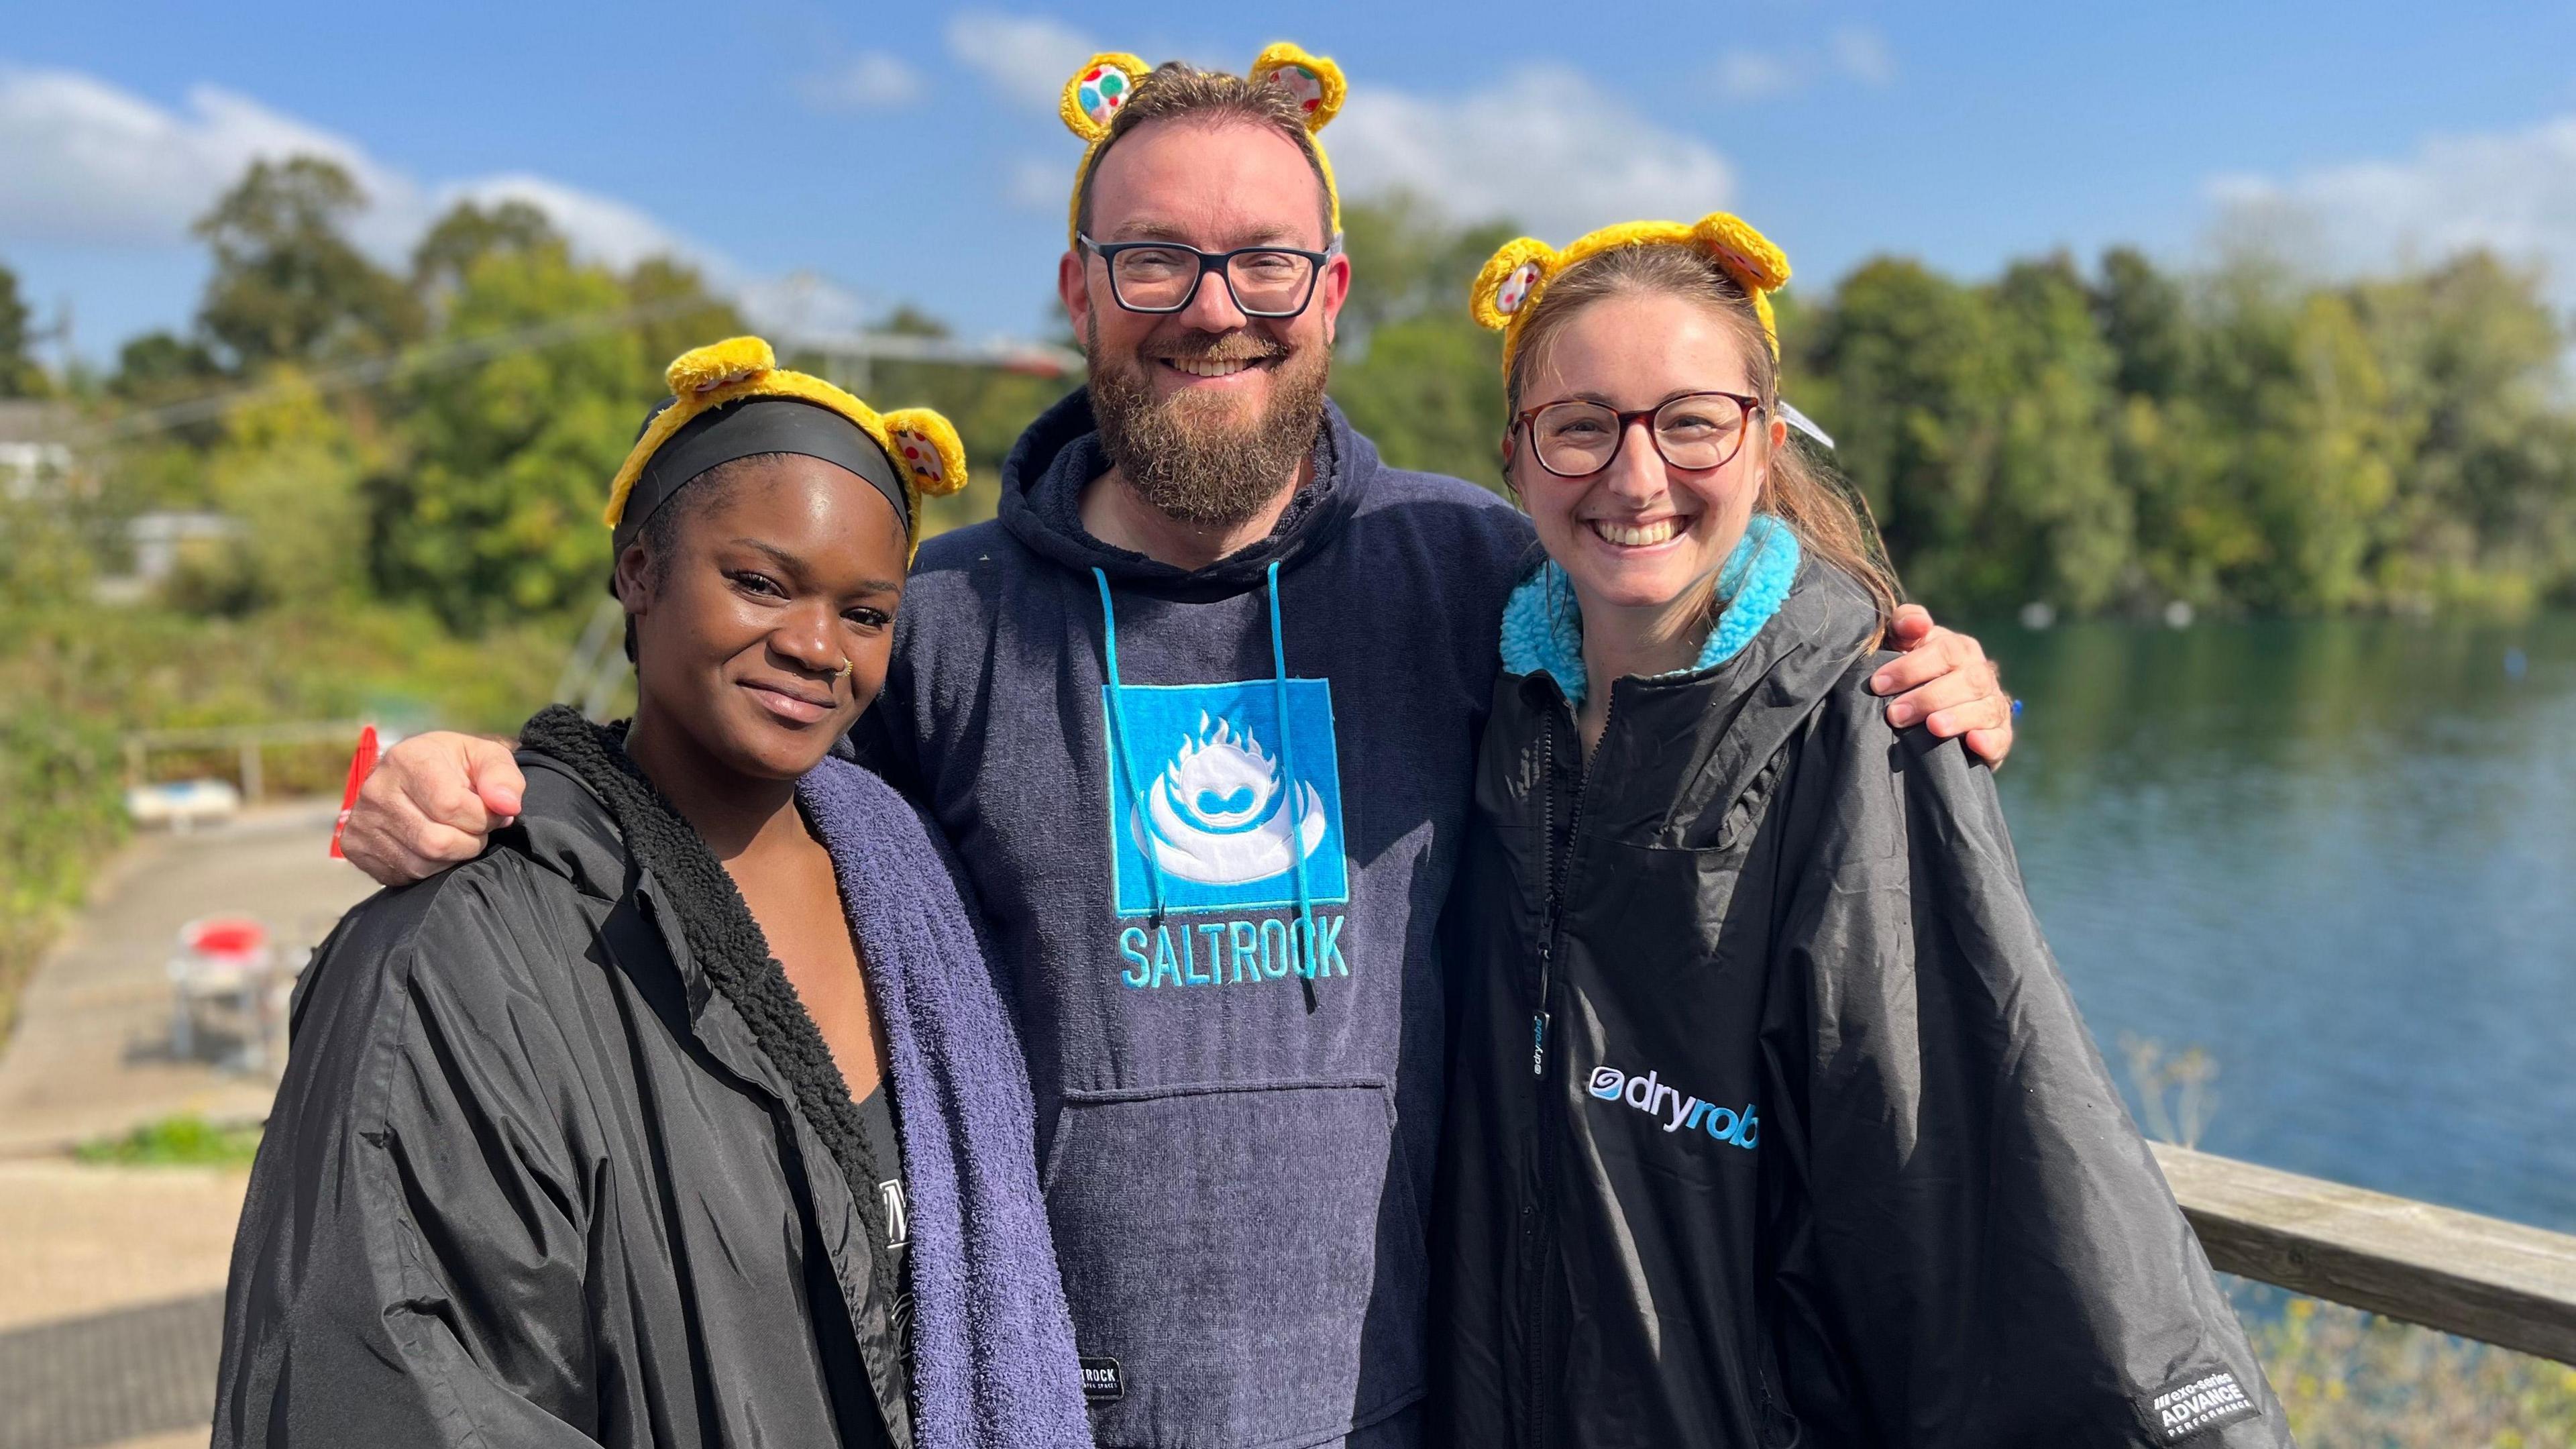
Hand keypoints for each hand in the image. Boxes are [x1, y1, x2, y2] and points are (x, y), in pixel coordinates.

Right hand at [339, 731, 527, 885]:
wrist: (414, 775)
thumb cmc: (457, 767)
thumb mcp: (486, 758)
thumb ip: (503, 777)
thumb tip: (508, 806)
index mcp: (407, 758)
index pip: (451, 806)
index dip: (483, 818)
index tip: (492, 812)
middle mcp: (376, 789)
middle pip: (436, 841)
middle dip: (470, 842)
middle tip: (476, 829)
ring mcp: (361, 820)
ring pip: (422, 863)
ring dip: (453, 857)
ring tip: (457, 835)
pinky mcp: (355, 846)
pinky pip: (404, 874)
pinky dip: (430, 868)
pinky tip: (434, 846)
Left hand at [1870, 604, 2014, 765]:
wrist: (1936, 710)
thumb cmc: (1914, 672)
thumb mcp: (1904, 645)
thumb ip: (1905, 625)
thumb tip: (1916, 622)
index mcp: (1960, 649)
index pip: (1945, 651)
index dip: (1911, 667)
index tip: (1878, 684)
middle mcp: (1981, 674)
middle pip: (1968, 680)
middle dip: (1929, 698)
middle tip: (1895, 715)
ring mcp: (1993, 704)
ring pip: (1985, 708)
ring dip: (1958, 718)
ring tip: (1932, 727)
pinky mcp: (1999, 735)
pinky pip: (2001, 737)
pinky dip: (1989, 741)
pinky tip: (1973, 742)